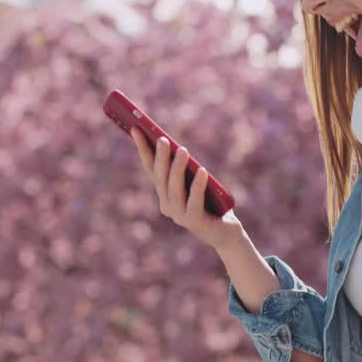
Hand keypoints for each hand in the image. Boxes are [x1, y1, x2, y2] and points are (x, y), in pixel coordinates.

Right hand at [132, 128, 244, 250]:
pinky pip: (195, 201)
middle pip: (161, 178)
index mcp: (164, 194)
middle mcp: (167, 205)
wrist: (225, 232)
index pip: (151, 169)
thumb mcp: (198, 181)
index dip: (143, 149)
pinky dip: (197, 186)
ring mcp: (179, 215)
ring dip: (177, 169)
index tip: (136, 129)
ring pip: (174, 189)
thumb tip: (178, 145)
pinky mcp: (195, 222)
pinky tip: (202, 171)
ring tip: (183, 150)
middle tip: (163, 139)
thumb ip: (187, 169)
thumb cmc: (212, 202)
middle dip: (161, 157)